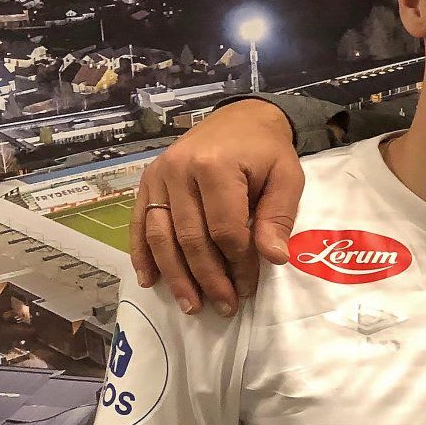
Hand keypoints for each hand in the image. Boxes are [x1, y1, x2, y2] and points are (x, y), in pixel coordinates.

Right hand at [130, 99, 303, 315]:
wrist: (240, 118)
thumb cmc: (266, 151)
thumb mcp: (286, 177)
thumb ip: (279, 216)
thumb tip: (274, 259)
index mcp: (216, 167)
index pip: (225, 230)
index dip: (237, 265)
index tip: (248, 289)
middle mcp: (179, 171)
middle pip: (190, 239)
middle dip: (208, 278)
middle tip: (224, 307)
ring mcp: (158, 176)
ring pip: (161, 237)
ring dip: (175, 276)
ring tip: (191, 306)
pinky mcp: (146, 181)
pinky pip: (139, 223)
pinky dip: (143, 255)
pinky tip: (151, 281)